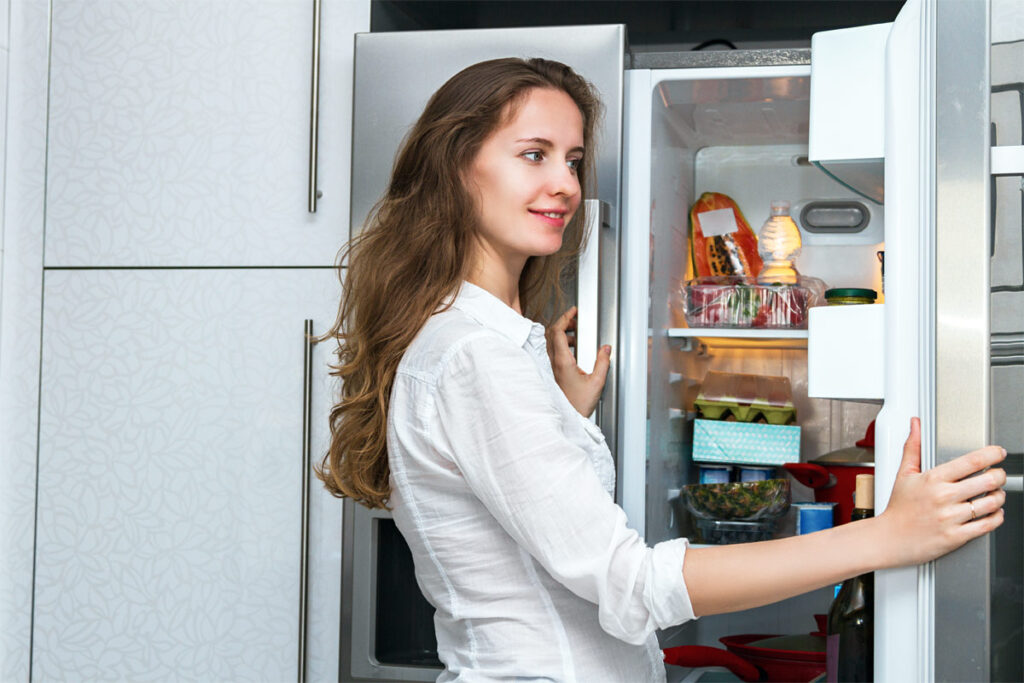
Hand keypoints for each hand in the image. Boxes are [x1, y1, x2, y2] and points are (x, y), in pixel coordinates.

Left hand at [545, 306, 611, 416]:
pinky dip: (562, 344)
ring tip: (577, 334)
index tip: (573, 311)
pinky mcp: (553, 373)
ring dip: (562, 334)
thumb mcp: (597, 382)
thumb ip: (603, 362)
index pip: (557, 331)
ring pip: (551, 342)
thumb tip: (605, 348)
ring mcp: (551, 367)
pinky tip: (574, 349)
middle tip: (576, 320)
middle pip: (552, 334)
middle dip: (564, 323)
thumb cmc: (579, 404)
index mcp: (562, 361)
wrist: (569, 417)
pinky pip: (553, 352)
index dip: (565, 318)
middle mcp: (553, 362)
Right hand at [876, 417, 1006, 567]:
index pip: (972, 461)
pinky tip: (993, 512)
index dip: (992, 454)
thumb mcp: (903, 474)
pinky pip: (988, 525)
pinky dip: (997, 517)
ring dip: (1000, 497)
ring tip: (996, 494)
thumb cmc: (898, 508)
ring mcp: (951, 517)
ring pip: (992, 503)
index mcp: (933, 479)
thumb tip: (915, 425)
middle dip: (1000, 476)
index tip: (999, 453)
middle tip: (998, 475)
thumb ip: (913, 447)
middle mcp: (944, 497)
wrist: (890, 539)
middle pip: (988, 480)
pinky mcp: (956, 536)